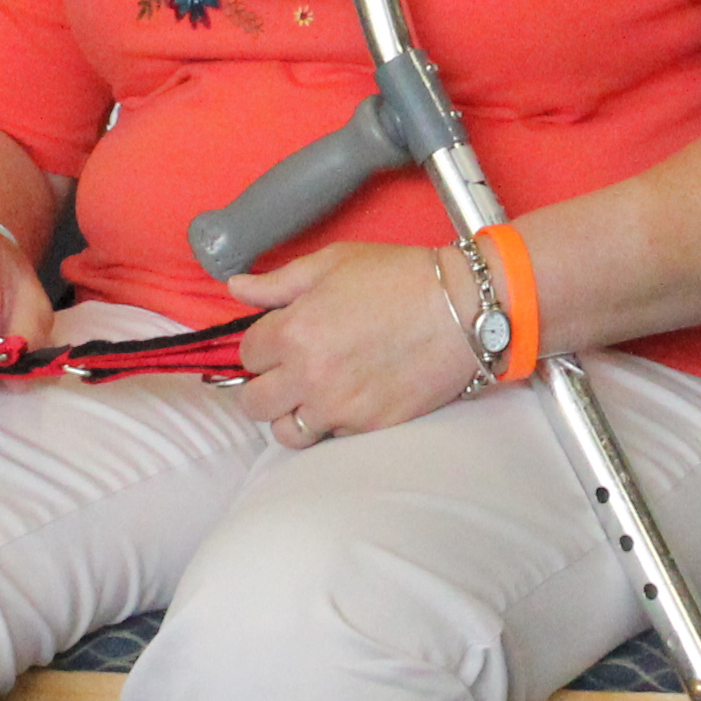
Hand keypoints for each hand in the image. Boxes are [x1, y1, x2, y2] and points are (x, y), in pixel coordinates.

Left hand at [227, 243, 481, 444]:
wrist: (463, 309)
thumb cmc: (400, 277)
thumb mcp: (333, 263)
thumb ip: (278, 281)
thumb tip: (237, 288)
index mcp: (294, 330)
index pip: (247, 355)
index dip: (262, 346)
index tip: (280, 340)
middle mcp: (309, 375)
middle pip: (254, 403)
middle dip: (266, 385)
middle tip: (288, 372)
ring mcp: (339, 407)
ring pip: (286, 432)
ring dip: (292, 414)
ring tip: (312, 394)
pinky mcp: (368, 427)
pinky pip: (330, 438)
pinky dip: (333, 423)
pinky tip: (349, 398)